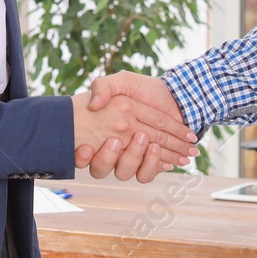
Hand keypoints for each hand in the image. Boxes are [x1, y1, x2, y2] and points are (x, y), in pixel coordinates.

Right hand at [70, 91, 194, 182]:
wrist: (174, 95)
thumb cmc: (146, 88)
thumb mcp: (122, 81)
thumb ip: (104, 87)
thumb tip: (94, 105)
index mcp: (106, 128)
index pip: (87, 150)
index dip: (83, 155)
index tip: (86, 148)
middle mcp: (116, 145)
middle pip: (104, 163)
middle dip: (110, 155)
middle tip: (120, 139)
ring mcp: (132, 156)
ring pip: (124, 171)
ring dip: (134, 158)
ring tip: (150, 144)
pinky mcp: (148, 164)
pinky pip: (144, 175)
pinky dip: (152, 167)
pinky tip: (159, 154)